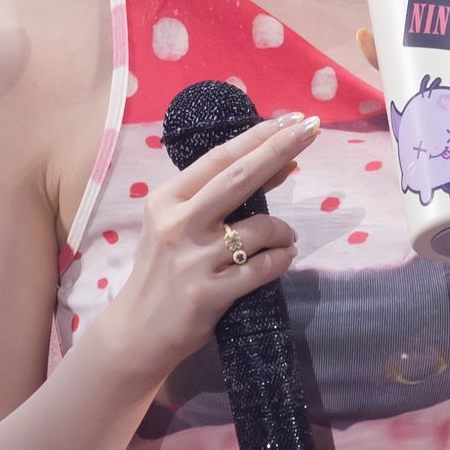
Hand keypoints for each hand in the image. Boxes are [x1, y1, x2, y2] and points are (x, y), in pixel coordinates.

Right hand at [98, 114, 310, 378]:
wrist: (137, 330)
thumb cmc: (164, 271)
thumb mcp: (178, 226)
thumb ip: (218, 197)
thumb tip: (279, 163)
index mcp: (167, 200)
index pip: (219, 158)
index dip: (258, 136)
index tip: (292, 119)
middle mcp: (177, 224)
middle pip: (238, 178)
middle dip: (279, 149)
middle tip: (312, 130)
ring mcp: (192, 260)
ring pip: (258, 229)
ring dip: (283, 230)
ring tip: (285, 238)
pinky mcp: (208, 293)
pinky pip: (261, 268)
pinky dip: (280, 260)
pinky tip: (283, 258)